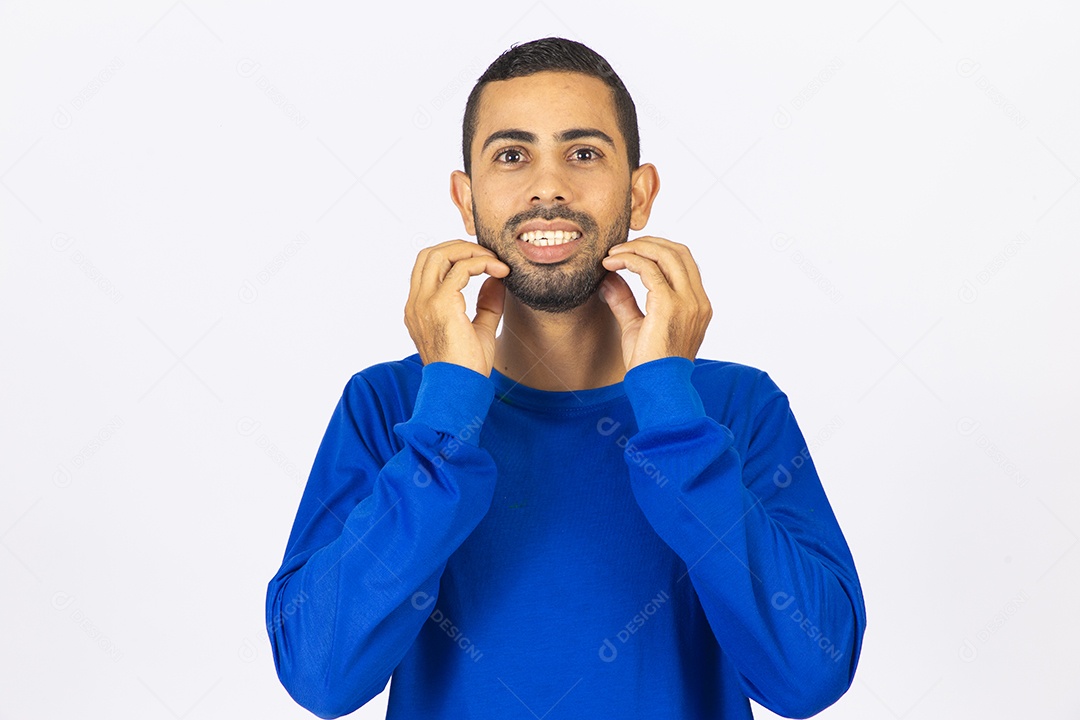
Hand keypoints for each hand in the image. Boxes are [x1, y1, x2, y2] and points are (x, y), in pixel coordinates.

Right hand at [405, 239, 509, 375]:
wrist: (459, 390)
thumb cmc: (467, 368)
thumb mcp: (480, 330)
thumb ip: (486, 305)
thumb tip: (497, 280)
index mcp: (419, 309)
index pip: (428, 267)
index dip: (455, 257)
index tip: (484, 264)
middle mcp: (416, 303)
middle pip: (430, 253)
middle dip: (461, 247)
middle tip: (490, 256)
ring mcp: (425, 303)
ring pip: (440, 254)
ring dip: (471, 252)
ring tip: (496, 262)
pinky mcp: (441, 305)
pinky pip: (460, 269)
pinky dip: (481, 264)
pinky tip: (499, 272)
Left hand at [599, 237, 711, 370]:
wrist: (657, 388)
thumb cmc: (649, 365)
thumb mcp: (636, 326)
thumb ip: (625, 301)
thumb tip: (608, 279)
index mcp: (697, 305)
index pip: (684, 262)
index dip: (657, 250)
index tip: (631, 253)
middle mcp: (697, 301)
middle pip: (678, 251)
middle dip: (647, 243)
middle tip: (619, 248)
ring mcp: (687, 302)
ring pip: (666, 254)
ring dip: (636, 248)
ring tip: (612, 255)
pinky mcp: (669, 305)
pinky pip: (649, 269)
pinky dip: (628, 261)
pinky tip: (610, 265)